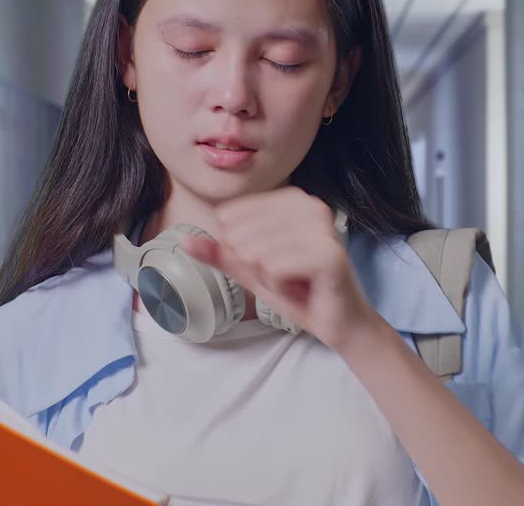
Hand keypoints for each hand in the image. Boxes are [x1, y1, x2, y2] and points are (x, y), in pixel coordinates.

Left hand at [179, 186, 381, 351]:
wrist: (339, 324)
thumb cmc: (299, 292)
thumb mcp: (252, 270)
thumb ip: (221, 253)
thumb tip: (184, 240)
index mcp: (292, 199)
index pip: (232, 216)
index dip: (241, 250)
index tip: (273, 263)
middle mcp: (310, 205)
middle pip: (241, 234)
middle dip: (255, 265)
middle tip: (285, 276)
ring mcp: (322, 228)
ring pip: (256, 252)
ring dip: (268, 277)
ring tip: (294, 282)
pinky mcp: (328, 254)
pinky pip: (274, 267)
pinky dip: (281, 285)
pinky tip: (302, 288)